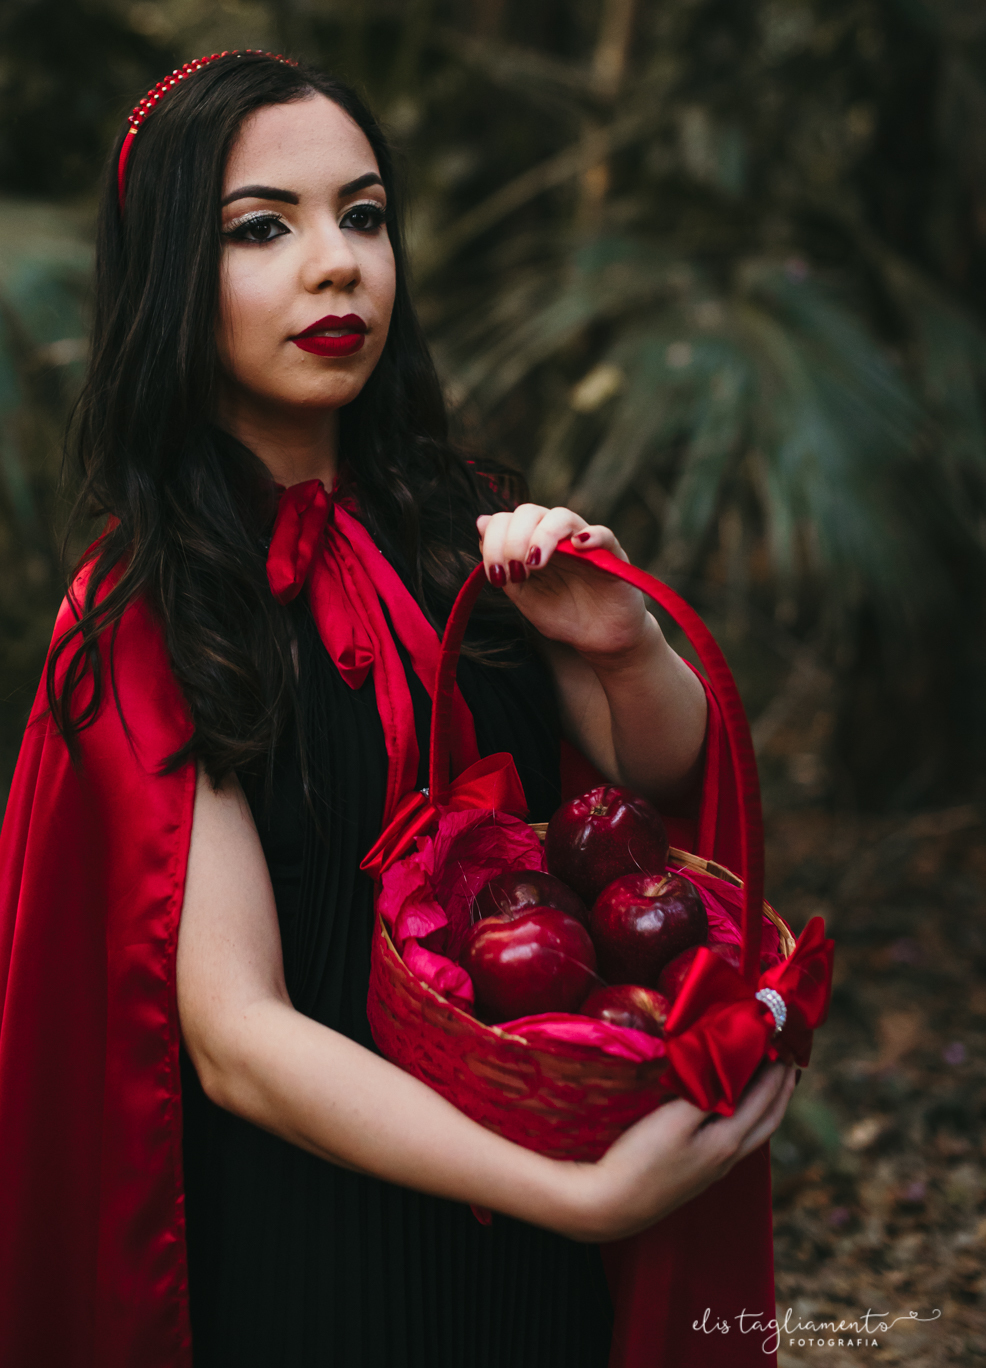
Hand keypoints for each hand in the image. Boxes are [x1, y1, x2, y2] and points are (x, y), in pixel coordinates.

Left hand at [476, 504, 647, 661]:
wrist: (599, 639)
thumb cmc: (562, 615)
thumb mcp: (524, 594)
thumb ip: (503, 563)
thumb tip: (481, 521)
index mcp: (531, 543)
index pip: (506, 520)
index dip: (494, 542)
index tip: (497, 577)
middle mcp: (556, 536)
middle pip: (529, 512)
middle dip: (513, 540)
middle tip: (515, 571)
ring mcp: (584, 542)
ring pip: (561, 517)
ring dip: (542, 536)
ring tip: (536, 563)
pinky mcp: (612, 554)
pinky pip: (604, 533)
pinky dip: (591, 534)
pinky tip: (579, 546)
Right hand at [557, 1062, 796, 1242]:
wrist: (612, 1205)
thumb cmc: (641, 1159)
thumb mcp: (673, 1120)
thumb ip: (705, 1093)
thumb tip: (729, 1066)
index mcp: (727, 1142)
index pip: (763, 1100)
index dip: (776, 1071)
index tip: (783, 1040)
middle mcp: (728, 1157)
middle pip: (769, 1120)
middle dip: (782, 1089)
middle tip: (790, 1060)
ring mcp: (713, 1168)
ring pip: (754, 1132)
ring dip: (766, 1105)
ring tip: (769, 1081)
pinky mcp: (697, 1172)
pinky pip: (736, 1138)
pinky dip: (746, 1116)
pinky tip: (732, 1109)